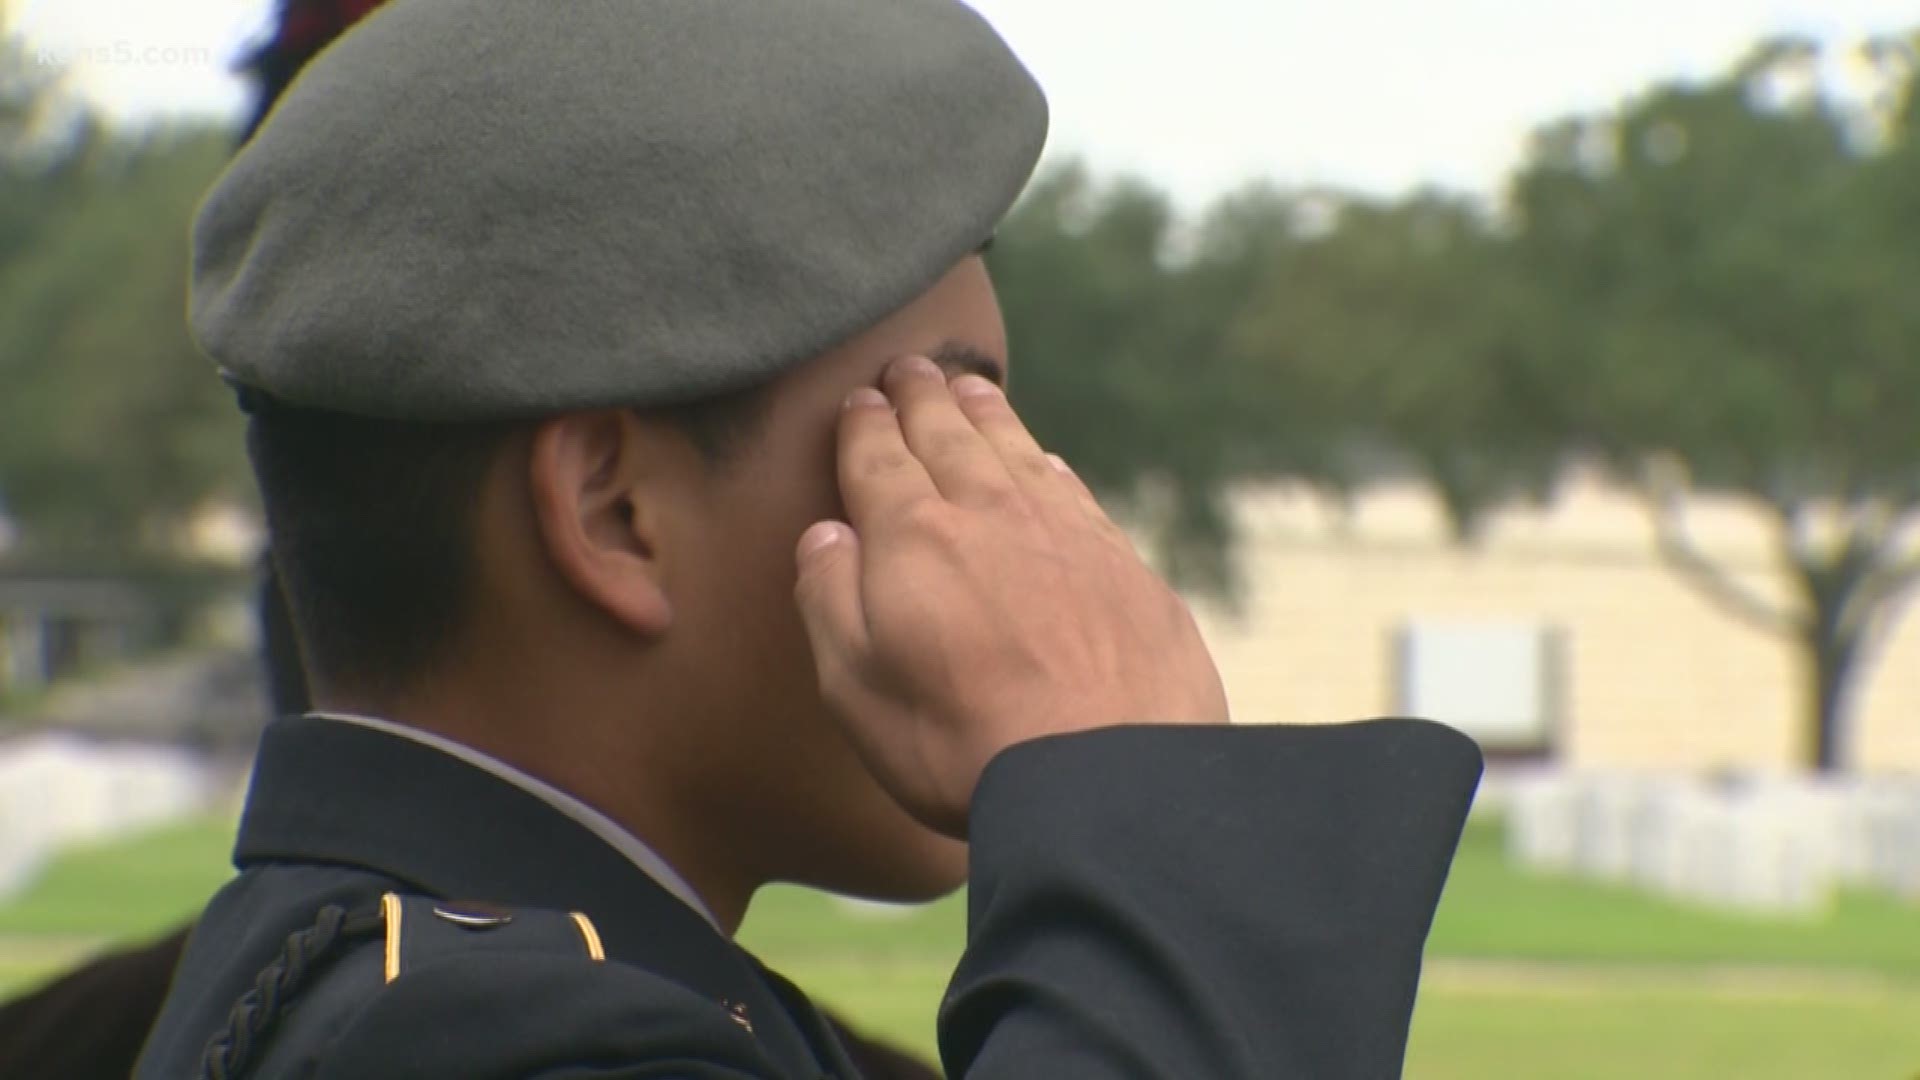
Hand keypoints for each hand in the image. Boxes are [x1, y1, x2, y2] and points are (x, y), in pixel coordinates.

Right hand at [793, 355, 1228, 836]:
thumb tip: (825, 536)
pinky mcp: (1125, 566)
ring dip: (987, 414)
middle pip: (949, 435)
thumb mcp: (856, 690)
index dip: (864, 425)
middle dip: (923, 397)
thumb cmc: (963, 744)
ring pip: (1017, 450)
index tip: (858, 400)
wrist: (1106, 776)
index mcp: (913, 537)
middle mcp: (991, 514)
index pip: (878, 458)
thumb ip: (830, 601)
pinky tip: (1046, 462)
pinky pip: (1075, 492)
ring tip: (970, 386)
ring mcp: (1067, 533)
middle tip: (909, 367)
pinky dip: (1049, 465)